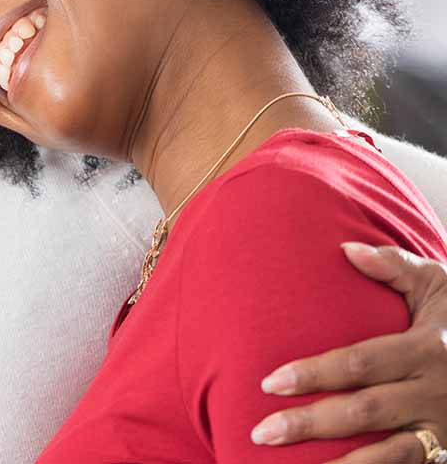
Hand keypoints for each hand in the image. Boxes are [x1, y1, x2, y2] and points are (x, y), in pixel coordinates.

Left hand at [249, 243, 446, 462]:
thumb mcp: (439, 287)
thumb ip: (395, 267)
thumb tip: (347, 249)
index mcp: (426, 350)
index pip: (361, 364)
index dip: (315, 374)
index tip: (268, 382)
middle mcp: (433, 393)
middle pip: (365, 412)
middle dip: (311, 424)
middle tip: (262, 432)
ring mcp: (442, 429)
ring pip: (389, 455)